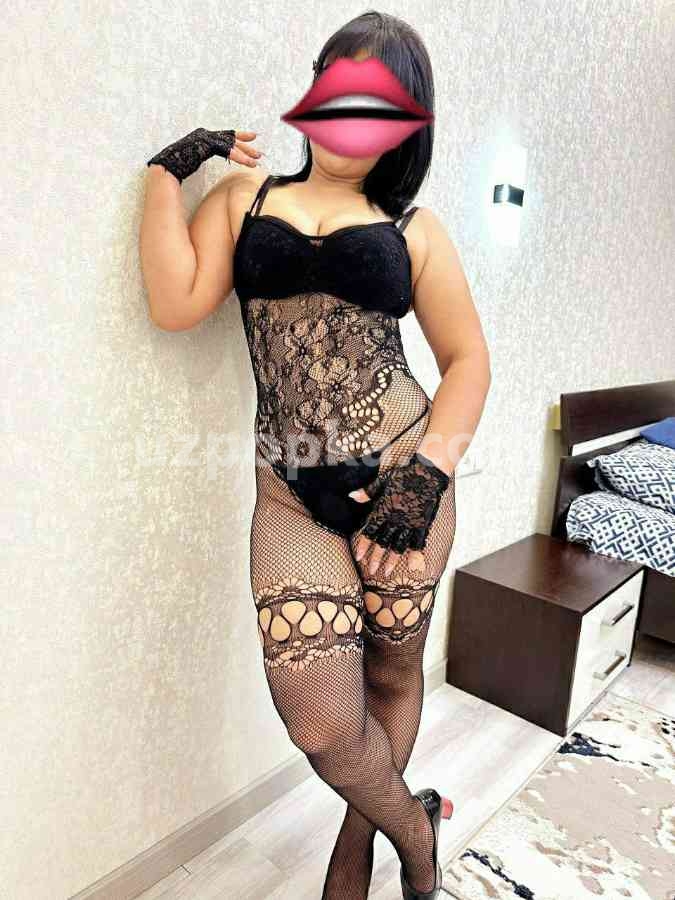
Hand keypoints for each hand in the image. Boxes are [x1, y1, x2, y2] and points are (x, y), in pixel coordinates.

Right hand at [146, 127, 261, 181]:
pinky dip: (237, 156)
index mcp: (202, 136)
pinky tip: (246, 162)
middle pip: (230, 138)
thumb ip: (206, 155)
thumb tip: (214, 158)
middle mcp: (204, 134)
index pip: (224, 135)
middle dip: (246, 145)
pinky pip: (225, 149)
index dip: (239, 136)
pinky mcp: (204, 144)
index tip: (252, 138)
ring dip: (244, 153)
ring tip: (256, 160)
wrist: (166, 168)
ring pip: (230, 144)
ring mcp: (204, 137)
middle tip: (258, 153)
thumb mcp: (196, 159)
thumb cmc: (178, 166)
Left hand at [349, 451, 450, 576]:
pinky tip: (413, 565)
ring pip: (399, 546)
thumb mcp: (382, 481)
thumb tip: (352, 496)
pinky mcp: (422, 524)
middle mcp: (396, 520)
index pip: (370, 531)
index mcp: (384, 510)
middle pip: (383, 542)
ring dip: (392, 560)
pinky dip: (415, 554)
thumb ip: (367, 492)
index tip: (358, 556)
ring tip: (387, 572)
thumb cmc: (403, 475)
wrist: (427, 473)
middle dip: (376, 558)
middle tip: (371, 570)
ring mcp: (410, 523)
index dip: (364, 545)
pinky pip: (418, 542)